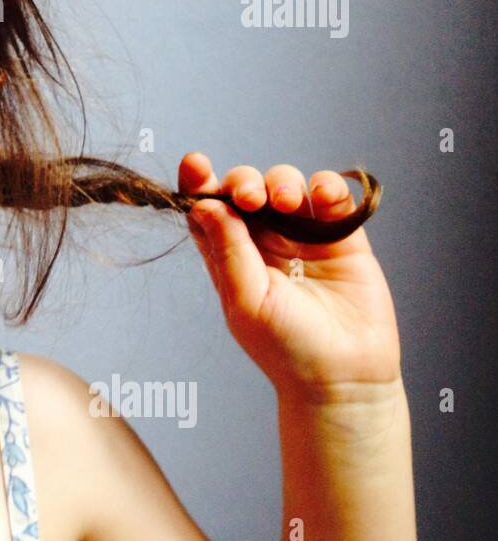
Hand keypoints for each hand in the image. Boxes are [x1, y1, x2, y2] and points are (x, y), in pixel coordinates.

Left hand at [180, 152, 401, 403]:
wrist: (345, 376)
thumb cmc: (287, 348)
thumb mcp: (247, 301)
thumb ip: (228, 251)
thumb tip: (204, 204)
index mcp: (228, 256)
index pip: (206, 210)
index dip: (198, 183)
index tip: (195, 164)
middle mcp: (261, 242)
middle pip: (243, 189)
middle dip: (243, 181)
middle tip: (251, 198)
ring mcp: (301, 236)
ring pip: (284, 184)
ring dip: (282, 181)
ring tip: (288, 203)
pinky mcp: (340, 236)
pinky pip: (329, 196)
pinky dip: (324, 186)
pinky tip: (321, 197)